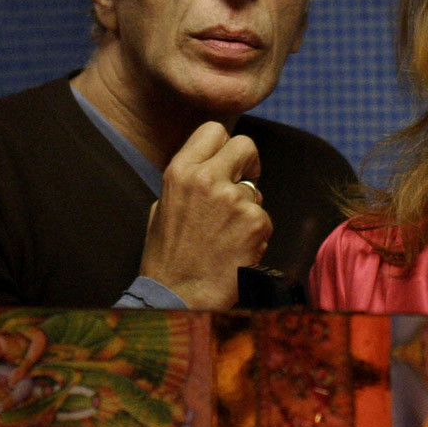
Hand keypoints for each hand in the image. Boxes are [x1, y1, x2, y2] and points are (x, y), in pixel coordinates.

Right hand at [137, 122, 271, 310]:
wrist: (178, 296)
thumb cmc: (168, 257)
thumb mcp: (163, 207)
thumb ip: (188, 181)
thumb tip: (211, 166)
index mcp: (180, 171)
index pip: (214, 130)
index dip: (225, 146)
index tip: (228, 163)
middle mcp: (207, 178)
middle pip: (245, 145)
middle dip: (248, 164)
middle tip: (244, 184)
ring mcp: (234, 199)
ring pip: (256, 190)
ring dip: (248, 209)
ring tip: (227, 237)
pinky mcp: (255, 221)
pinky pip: (264, 217)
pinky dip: (256, 234)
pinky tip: (236, 251)